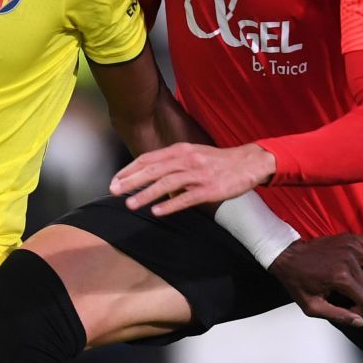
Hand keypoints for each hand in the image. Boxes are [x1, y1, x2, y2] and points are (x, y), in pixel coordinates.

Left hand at [111, 142, 275, 215]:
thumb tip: (150, 176)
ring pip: (167, 183)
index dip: (130, 169)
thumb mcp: (193, 155)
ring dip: (147, 194)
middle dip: (131, 181)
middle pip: (153, 170)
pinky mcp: (209, 189)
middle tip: (113, 191)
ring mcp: (198, 174)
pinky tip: (157, 212)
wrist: (248, 163)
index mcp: (181, 150)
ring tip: (131, 205)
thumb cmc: (218, 162)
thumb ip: (172, 163)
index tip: (115, 180)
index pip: (148, 158)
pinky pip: (187, 198)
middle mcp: (187, 160)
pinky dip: (171, 205)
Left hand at [269, 234, 362, 328]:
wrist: (287, 256)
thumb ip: (337, 315)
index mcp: (340, 277)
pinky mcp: (349, 238)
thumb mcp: (312, 306)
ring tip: (356, 280)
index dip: (360, 310)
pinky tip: (360, 263)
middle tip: (349, 297)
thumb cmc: (296, 280)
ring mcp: (350, 246)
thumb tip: (359, 321)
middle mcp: (348, 260)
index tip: (351, 310)